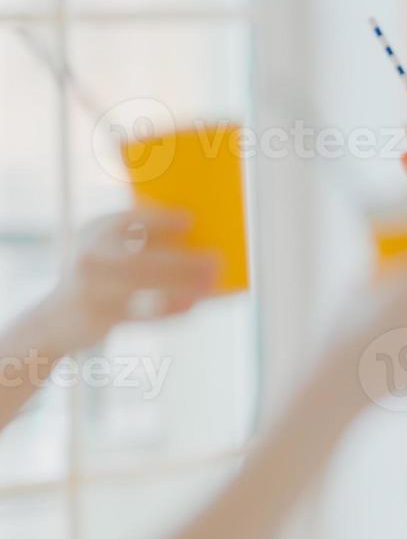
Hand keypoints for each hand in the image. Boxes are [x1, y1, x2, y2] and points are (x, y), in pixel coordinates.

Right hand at [44, 207, 216, 351]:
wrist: (57, 319)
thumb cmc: (98, 279)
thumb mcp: (108, 249)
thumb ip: (141, 240)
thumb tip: (195, 236)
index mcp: (94, 232)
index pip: (124, 220)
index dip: (158, 219)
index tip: (189, 220)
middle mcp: (89, 257)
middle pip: (140, 260)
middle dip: (182, 262)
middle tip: (216, 262)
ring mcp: (92, 289)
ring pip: (144, 287)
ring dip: (183, 285)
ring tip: (212, 284)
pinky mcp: (100, 316)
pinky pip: (143, 313)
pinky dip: (172, 310)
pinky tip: (193, 305)